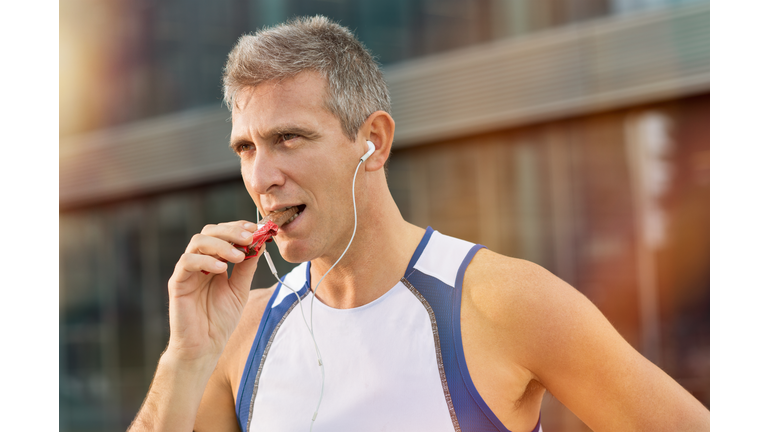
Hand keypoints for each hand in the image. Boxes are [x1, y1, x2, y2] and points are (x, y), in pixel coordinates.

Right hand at [166, 221, 261, 362]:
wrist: (205, 346)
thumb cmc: (221, 320)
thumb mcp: (240, 289)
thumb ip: (247, 267)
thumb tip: (260, 243)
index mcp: (214, 261)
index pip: (222, 234)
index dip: (238, 227)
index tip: (255, 229)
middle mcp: (199, 261)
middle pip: (209, 232)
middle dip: (231, 231)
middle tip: (249, 237)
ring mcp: (187, 270)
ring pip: (197, 241)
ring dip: (221, 244)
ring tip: (238, 256)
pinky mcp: (177, 282)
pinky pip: (186, 262)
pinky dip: (204, 260)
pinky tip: (221, 269)